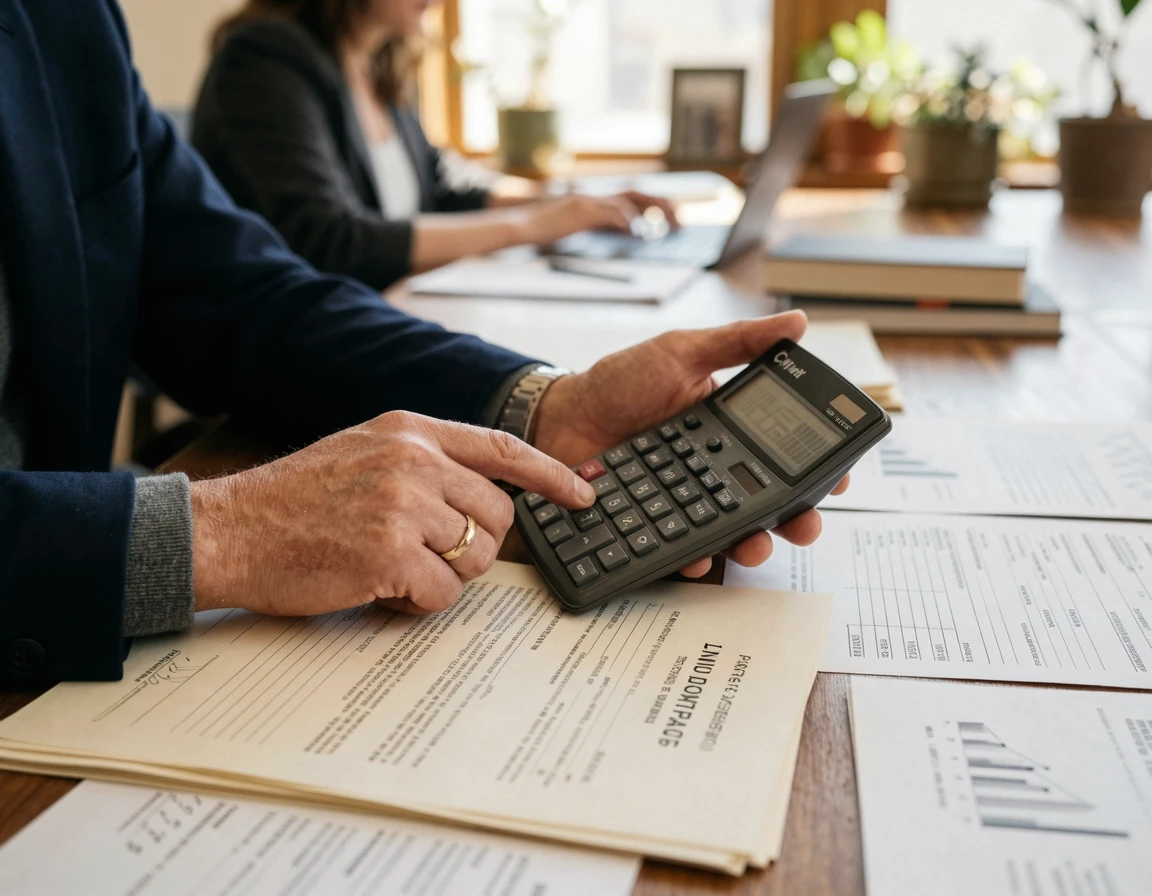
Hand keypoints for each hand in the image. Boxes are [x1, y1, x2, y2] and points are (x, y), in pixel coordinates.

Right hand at [190, 412, 594, 616]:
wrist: (231, 529)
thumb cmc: (294, 499)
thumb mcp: (364, 451)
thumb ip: (424, 461)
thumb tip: (483, 494)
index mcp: (410, 430)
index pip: (502, 446)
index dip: (550, 474)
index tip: (583, 494)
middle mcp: (414, 460)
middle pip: (497, 515)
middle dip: (474, 547)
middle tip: (428, 556)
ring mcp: (402, 505)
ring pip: (476, 558)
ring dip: (443, 576)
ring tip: (391, 566)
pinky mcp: (388, 553)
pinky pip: (442, 594)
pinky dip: (416, 603)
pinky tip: (377, 587)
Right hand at [521, 191, 678, 243]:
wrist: (523, 227)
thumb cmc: (548, 232)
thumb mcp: (583, 228)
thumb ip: (606, 226)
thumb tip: (631, 231)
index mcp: (598, 200)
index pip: (634, 197)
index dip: (656, 205)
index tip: (673, 218)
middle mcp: (597, 196)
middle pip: (638, 193)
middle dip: (663, 205)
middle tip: (681, 222)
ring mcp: (589, 201)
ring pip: (630, 199)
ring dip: (653, 210)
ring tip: (669, 224)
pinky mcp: (582, 211)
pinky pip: (610, 212)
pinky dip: (626, 220)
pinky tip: (635, 231)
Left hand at [531, 311, 848, 578]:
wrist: (560, 416)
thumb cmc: (619, 382)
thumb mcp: (680, 352)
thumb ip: (737, 342)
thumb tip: (797, 322)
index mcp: (728, 430)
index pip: (784, 453)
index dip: (815, 470)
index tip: (837, 480)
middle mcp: (713, 470)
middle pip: (769, 502)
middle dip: (797, 518)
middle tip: (805, 524)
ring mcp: (685, 500)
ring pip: (733, 530)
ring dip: (754, 544)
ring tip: (757, 544)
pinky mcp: (656, 524)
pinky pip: (683, 547)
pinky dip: (696, 557)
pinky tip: (702, 556)